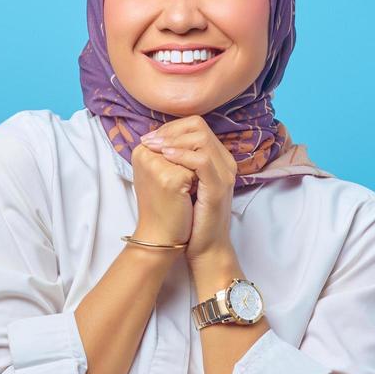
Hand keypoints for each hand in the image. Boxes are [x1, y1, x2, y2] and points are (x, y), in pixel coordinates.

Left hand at [138, 117, 235, 264]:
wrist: (205, 246)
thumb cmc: (191, 217)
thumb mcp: (182, 184)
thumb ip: (176, 164)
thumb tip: (154, 144)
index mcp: (217, 159)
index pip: (196, 126)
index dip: (171, 128)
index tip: (150, 138)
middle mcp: (224, 163)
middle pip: (199, 127)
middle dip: (170, 130)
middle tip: (150, 141)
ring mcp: (223, 174)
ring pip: (202, 139)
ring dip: (173, 139)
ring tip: (154, 147)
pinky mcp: (217, 188)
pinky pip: (202, 161)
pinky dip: (181, 155)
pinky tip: (165, 157)